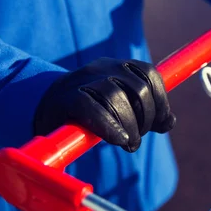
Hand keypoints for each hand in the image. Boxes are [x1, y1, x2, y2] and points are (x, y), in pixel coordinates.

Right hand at [33, 58, 175, 152]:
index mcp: (117, 67)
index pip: (149, 74)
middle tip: (137, 138)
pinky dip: (109, 126)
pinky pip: (91, 107)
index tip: (162, 122)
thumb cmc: (86, 112)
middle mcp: (101, 68)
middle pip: (138, 88)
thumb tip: (169, 122)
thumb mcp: (118, 110)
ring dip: (129, 126)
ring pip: (116, 97)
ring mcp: (82, 80)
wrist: (41, 108)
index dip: (161, 100)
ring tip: (128, 143)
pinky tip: (118, 139)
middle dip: (146, 118)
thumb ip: (143, 113)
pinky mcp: (65, 98)